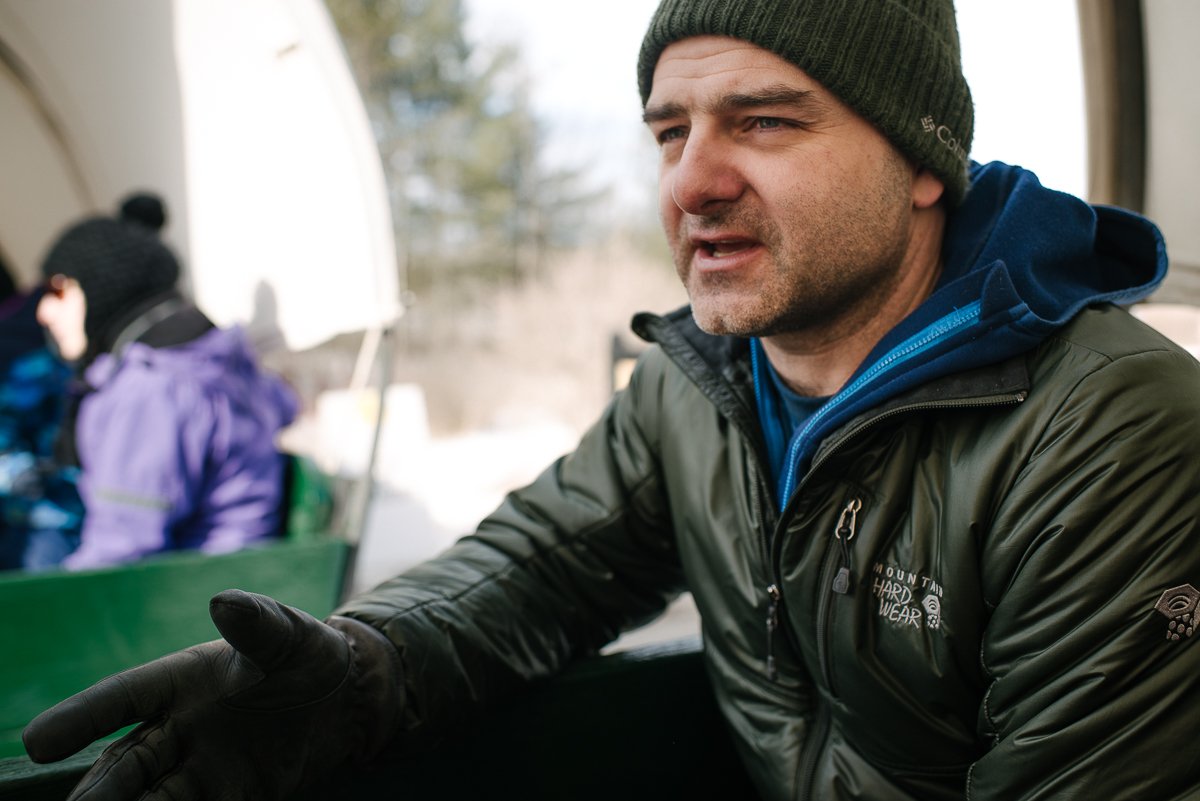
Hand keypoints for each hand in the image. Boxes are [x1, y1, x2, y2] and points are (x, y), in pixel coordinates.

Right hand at [23, 589, 401, 799]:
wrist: (342, 700)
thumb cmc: (302, 654)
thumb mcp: (287, 635)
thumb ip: (257, 624)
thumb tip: (223, 603)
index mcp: (179, 682)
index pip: (121, 698)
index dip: (80, 718)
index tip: (38, 742)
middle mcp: (177, 731)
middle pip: (126, 765)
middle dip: (98, 792)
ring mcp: (201, 771)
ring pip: (151, 800)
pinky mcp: (231, 798)